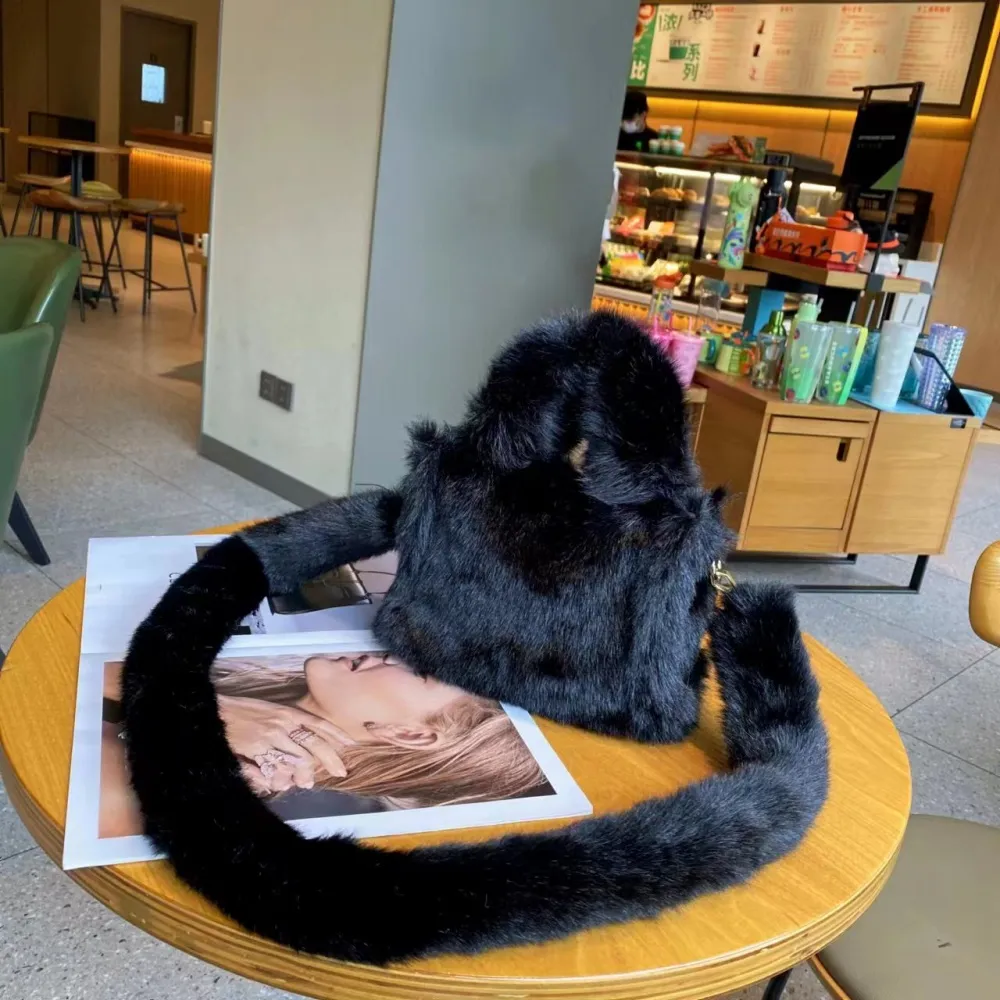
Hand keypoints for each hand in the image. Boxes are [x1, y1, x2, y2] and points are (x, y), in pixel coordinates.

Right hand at [217, 695, 352, 793]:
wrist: (214, 712)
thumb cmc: (242, 711)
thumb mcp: (270, 711)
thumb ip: (289, 723)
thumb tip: (307, 739)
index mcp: (287, 712)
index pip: (318, 723)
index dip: (336, 734)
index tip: (351, 745)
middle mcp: (282, 723)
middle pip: (314, 744)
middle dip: (330, 759)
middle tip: (342, 771)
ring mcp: (268, 737)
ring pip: (296, 759)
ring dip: (305, 773)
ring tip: (308, 782)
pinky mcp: (254, 749)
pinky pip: (273, 768)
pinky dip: (280, 777)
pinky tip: (282, 783)